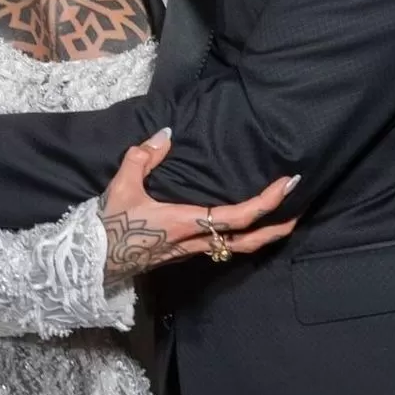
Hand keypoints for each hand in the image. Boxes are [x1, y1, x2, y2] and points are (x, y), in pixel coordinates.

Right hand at [100, 129, 298, 285]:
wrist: (94, 261)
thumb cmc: (110, 226)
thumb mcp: (123, 186)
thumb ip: (143, 157)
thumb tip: (165, 134)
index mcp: (187, 223)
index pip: (238, 216)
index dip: (267, 201)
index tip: (287, 184)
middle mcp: (195, 241)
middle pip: (249, 241)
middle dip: (278, 226)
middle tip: (301, 208)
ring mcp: (190, 251)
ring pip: (238, 247)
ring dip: (264, 234)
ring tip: (282, 217)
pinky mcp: (183, 253)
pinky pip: (222, 246)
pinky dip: (242, 235)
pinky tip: (245, 225)